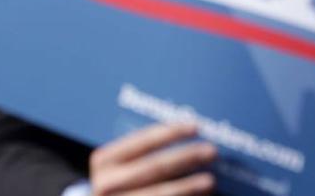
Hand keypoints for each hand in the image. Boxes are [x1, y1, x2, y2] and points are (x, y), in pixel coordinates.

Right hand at [89, 122, 216, 195]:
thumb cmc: (118, 186)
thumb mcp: (118, 167)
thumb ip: (141, 156)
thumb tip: (186, 136)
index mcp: (103, 161)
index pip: (141, 141)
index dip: (170, 132)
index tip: (195, 126)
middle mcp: (105, 184)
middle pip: (154, 167)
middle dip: (186, 157)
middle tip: (211, 151)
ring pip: (161, 194)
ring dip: (189, 186)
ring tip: (211, 181)